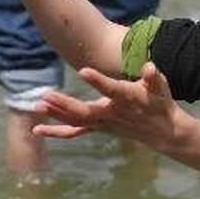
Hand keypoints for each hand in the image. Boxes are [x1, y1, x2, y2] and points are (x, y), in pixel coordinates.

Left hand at [33, 62, 189, 151]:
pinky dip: (56, 132)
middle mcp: (113, 114)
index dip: (98, 81)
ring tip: (38, 105)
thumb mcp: (161, 87)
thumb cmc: (160, 103)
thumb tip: (149, 67)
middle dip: (65, 105)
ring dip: (56, 115)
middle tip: (47, 95)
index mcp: (127, 99)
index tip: (83, 71)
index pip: (111, 90)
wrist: (162, 131)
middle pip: (86, 112)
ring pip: (76, 122)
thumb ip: (153, 77)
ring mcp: (103, 123)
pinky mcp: (98, 127)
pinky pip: (75, 131)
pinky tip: (37, 129)